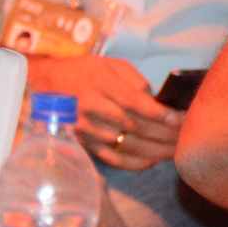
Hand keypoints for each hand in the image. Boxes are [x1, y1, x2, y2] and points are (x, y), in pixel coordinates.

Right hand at [26, 54, 178, 170]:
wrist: (40, 85)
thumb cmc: (79, 71)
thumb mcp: (107, 63)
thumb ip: (133, 78)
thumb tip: (154, 100)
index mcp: (99, 82)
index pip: (136, 102)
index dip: (162, 114)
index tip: (182, 120)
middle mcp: (91, 106)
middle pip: (134, 126)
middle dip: (164, 134)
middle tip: (186, 138)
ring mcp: (85, 128)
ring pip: (126, 145)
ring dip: (155, 150)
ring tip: (175, 151)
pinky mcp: (82, 143)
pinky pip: (112, 158)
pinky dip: (135, 163)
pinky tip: (152, 161)